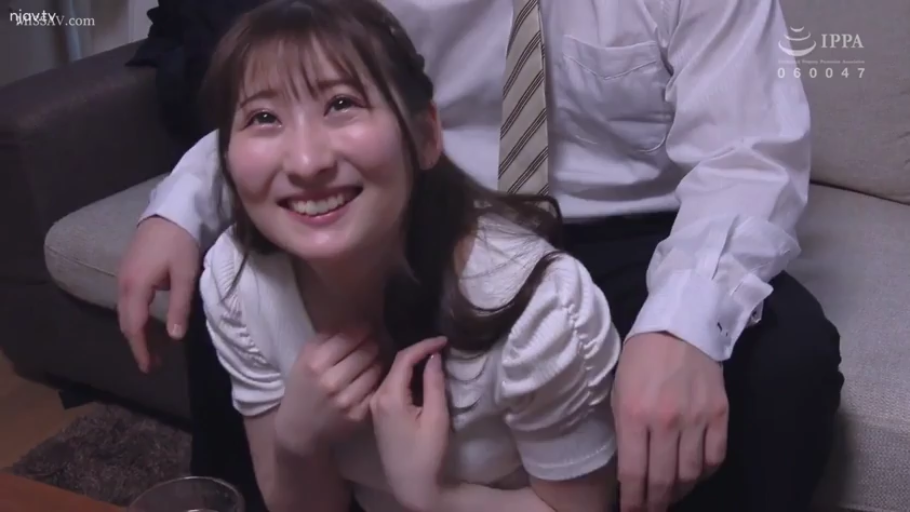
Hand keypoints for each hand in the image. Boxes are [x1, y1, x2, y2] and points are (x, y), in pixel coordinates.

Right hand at [117, 216, 199, 372]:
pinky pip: (128, 301)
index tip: (149, 368)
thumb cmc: (181, 242)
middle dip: (138, 344)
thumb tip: (175, 337)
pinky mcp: (128, 269)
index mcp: (135, 287)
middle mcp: (123, 283)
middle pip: (126, 322)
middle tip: (153, 363)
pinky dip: (136, 316)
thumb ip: (179, 306)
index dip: (141, 349)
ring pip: (125, 311)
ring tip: (152, 347)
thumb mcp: (185, 275)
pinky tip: (148, 322)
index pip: (134, 327)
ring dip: (137, 331)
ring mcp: (122, 275)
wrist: (171, 211)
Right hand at [274, 328, 382, 453]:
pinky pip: (378, 388)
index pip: (351, 336)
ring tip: (372, 361)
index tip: (365, 330)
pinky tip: (371, 378)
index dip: (363, 330)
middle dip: (372, 344)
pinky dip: (378, 381)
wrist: (299, 431)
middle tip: (372, 344)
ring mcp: (347, 400)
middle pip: (368, 350)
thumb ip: (326, 338)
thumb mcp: (304, 359)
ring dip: (377, 361)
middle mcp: (331, 381)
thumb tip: (354, 322)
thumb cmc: (302, 389)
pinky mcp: (359, 415)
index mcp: (315, 363)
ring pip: (377, 368)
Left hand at [371, 336, 448, 511]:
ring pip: (392, 373)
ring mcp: (375, 406)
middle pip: (395, 363)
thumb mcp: (436, 416)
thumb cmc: (427, 453)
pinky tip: (420, 375)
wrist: (411, 485)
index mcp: (389, 397)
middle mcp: (376, 397)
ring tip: (434, 356)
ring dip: (411, 363)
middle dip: (418, 351)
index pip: (404, 358)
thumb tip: (434, 356)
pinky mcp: (378, 414)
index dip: (425, 345)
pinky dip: (405, 376)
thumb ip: (434, 383)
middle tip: (441, 347)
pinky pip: (390, 385)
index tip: (445, 340)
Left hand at [611, 332, 727, 511]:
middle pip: (662, 481)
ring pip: (690, 474)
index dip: (632, 501)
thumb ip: (623, 430)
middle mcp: (665, 421)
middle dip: (654, 504)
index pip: (633, 473)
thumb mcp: (618, 391)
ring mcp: (696, 418)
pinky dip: (704, 474)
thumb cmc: (639, 358)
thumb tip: (629, 470)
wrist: (679, 325)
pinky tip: (693, 476)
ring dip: (679, 492)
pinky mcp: (720, 414)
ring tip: (669, 497)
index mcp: (633, 414)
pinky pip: (715, 458)